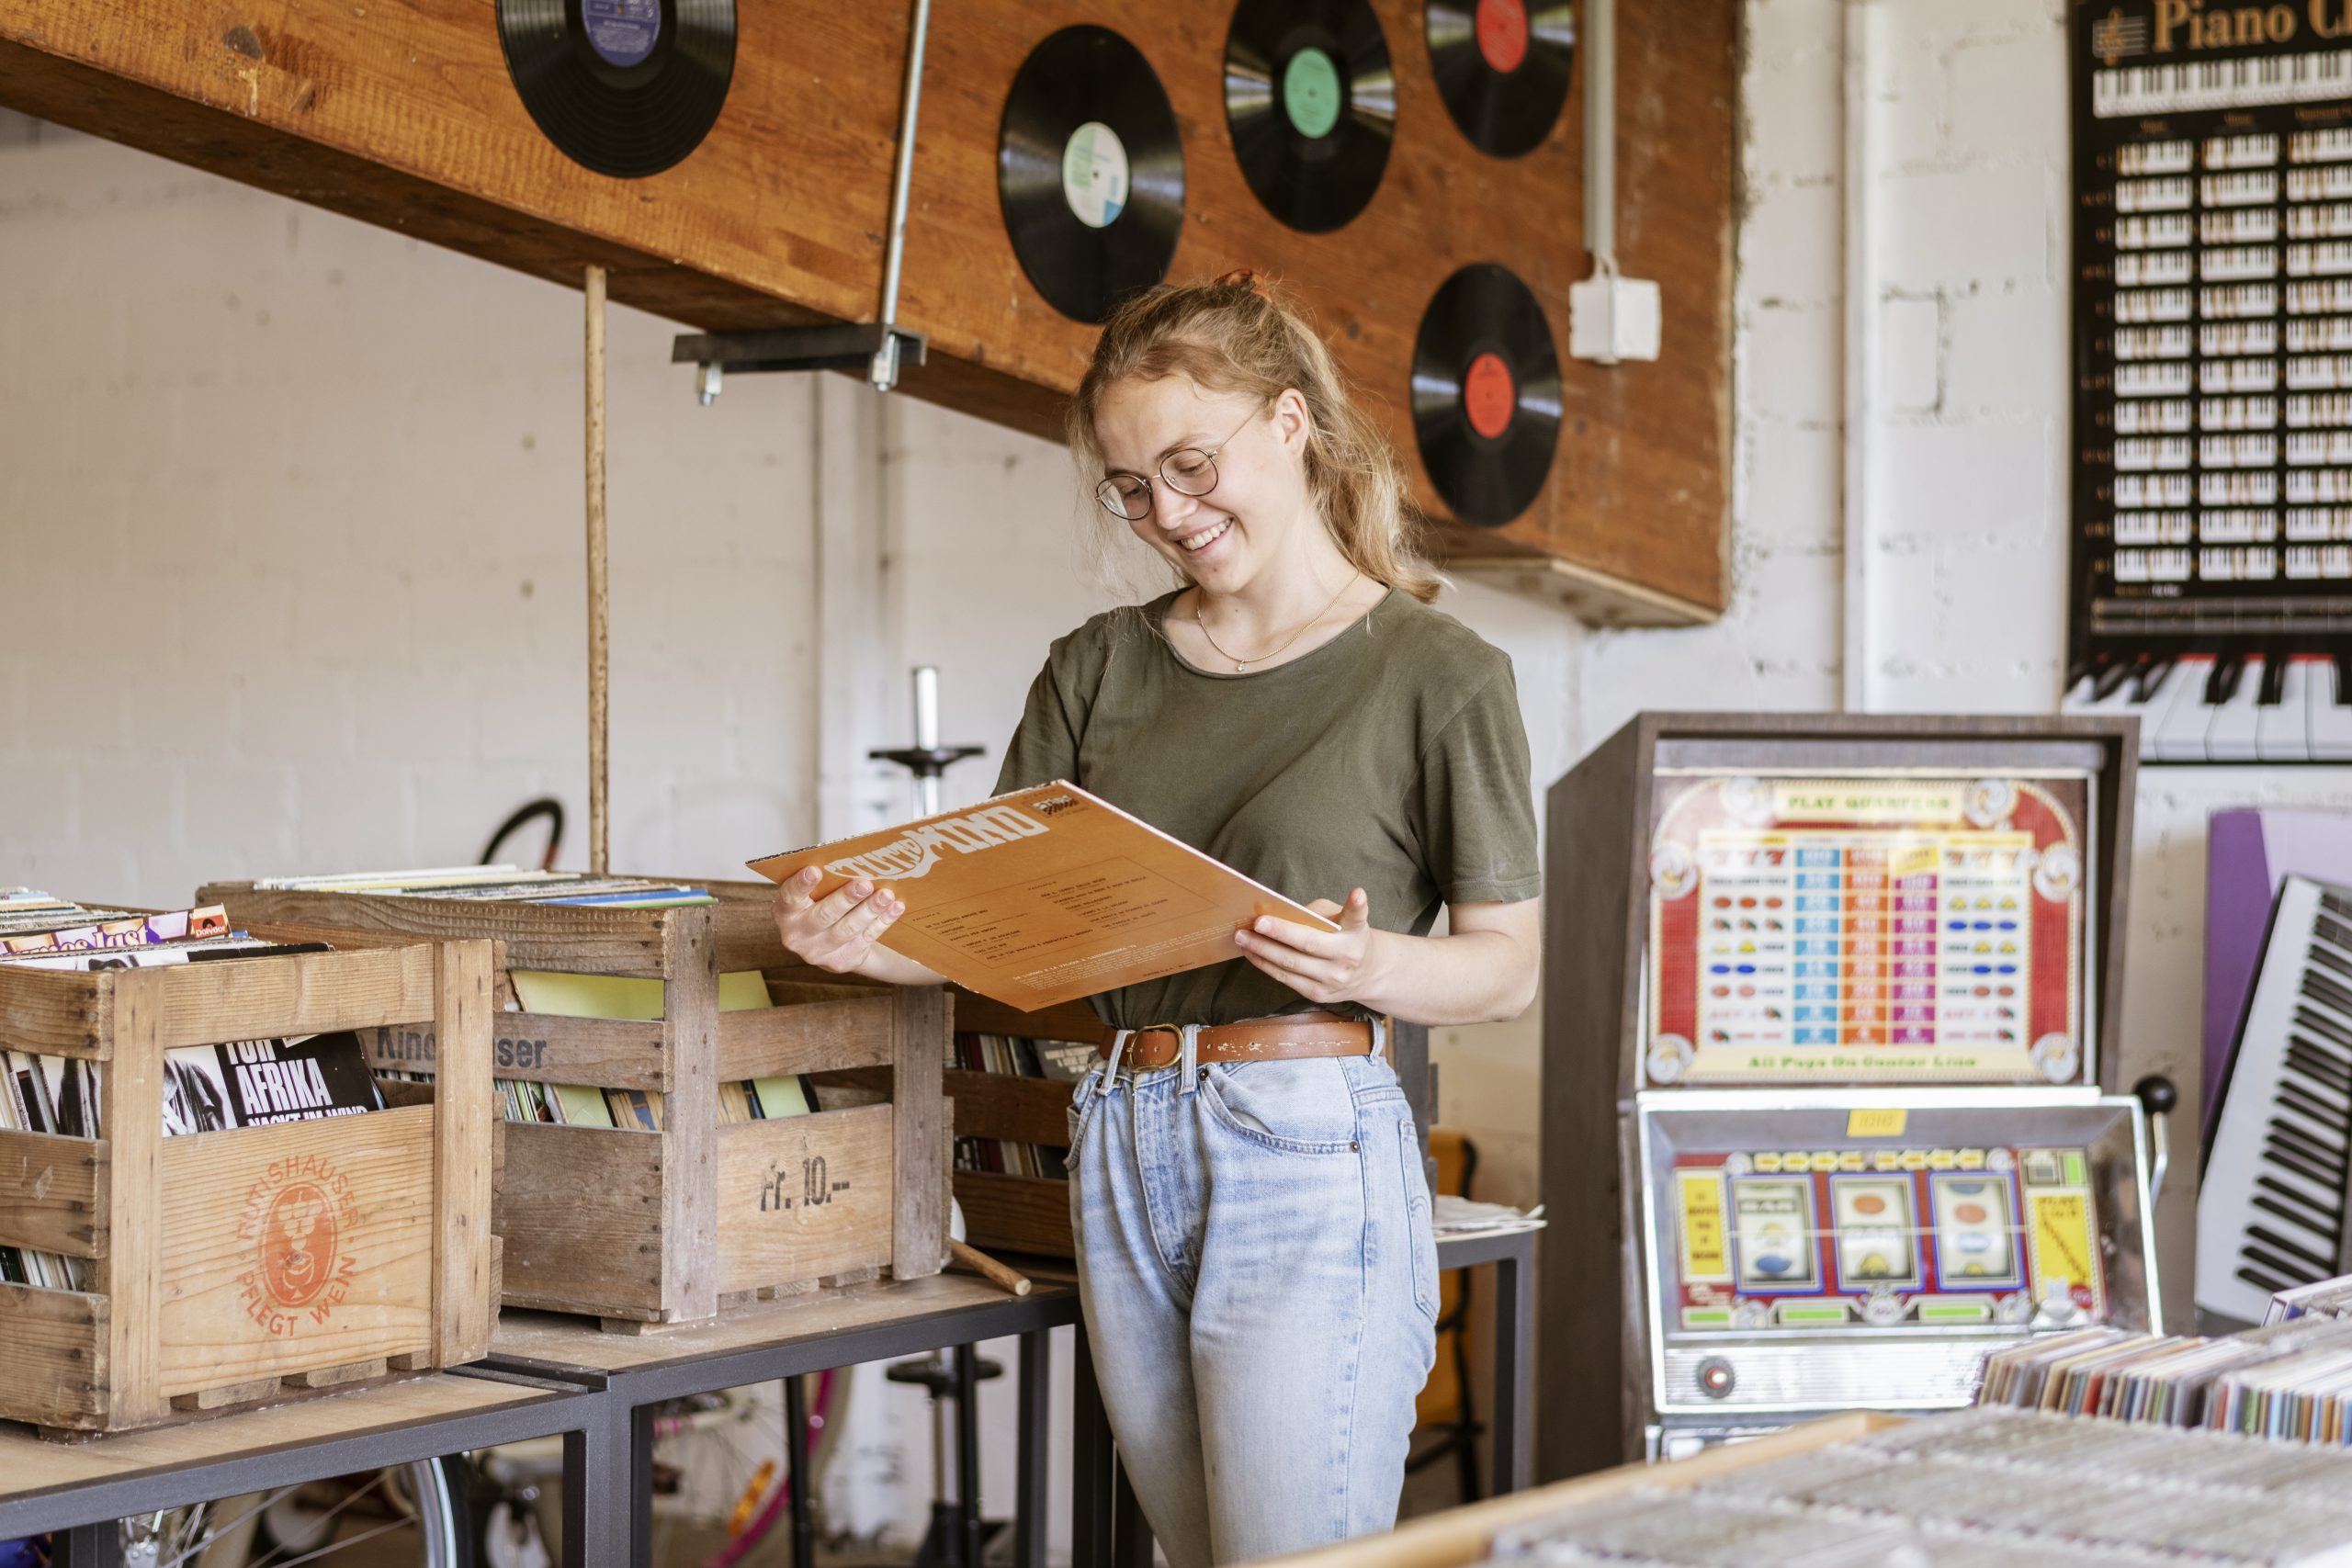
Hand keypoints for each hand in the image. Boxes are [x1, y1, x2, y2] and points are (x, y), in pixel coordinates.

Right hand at [771, 866, 904, 973]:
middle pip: (824, 916)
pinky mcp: (841, 961)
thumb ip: (824, 881)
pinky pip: (865, 939)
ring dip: (869, 910)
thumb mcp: (812, 895)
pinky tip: (895, 908)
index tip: (815, 870)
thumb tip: (854, 860)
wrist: (829, 944)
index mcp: (785, 912)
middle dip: (846, 899)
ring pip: (847, 929)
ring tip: (886, 895)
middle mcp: (797, 935)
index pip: (790, 897)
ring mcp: (817, 952)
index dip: (801, 885)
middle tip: (865, 884)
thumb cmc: (820, 905)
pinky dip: (882, 922)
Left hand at [1232, 888, 1385, 1006]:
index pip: (1358, 917)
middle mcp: (1347, 957)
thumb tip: (1278, 915)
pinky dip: (1265, 964)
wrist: (1368, 974)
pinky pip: (1286, 978)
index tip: (1358, 893)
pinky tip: (1251, 952)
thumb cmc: (1345, 936)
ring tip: (1242, 937)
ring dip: (1262, 950)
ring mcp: (1332, 979)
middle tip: (1256, 923)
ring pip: (1291, 964)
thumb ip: (1315, 913)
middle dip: (1280, 933)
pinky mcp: (1317, 994)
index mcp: (1356, 932)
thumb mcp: (1340, 917)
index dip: (1357, 905)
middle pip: (1309, 944)